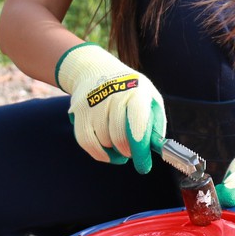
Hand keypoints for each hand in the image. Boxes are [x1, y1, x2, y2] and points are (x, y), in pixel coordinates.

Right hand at [56, 43, 165, 173]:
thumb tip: (154, 148)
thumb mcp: (150, 98)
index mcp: (136, 92)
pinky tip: (107, 154)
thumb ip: (155, 122)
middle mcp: (113, 95)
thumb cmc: (131, 90)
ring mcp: (93, 103)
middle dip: (127, 151)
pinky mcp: (79, 111)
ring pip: (103, 141)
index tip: (144, 165)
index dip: (141, 148)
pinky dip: (98, 153)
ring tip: (120, 147)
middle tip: (132, 153)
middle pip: (118, 136)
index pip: (137, 122)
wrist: (98, 71)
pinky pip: (86, 142)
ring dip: (114, 151)